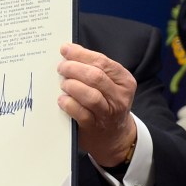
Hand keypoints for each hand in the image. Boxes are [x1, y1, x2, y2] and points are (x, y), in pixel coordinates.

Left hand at [57, 43, 137, 166]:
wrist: (113, 136)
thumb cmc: (106, 103)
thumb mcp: (109, 84)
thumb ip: (93, 68)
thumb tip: (68, 50)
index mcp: (124, 81)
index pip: (102, 62)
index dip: (81, 54)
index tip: (65, 49)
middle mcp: (119, 97)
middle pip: (95, 76)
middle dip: (73, 68)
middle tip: (61, 68)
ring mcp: (108, 113)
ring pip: (90, 95)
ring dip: (72, 86)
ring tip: (63, 84)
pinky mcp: (95, 126)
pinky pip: (81, 113)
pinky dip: (68, 104)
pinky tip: (62, 100)